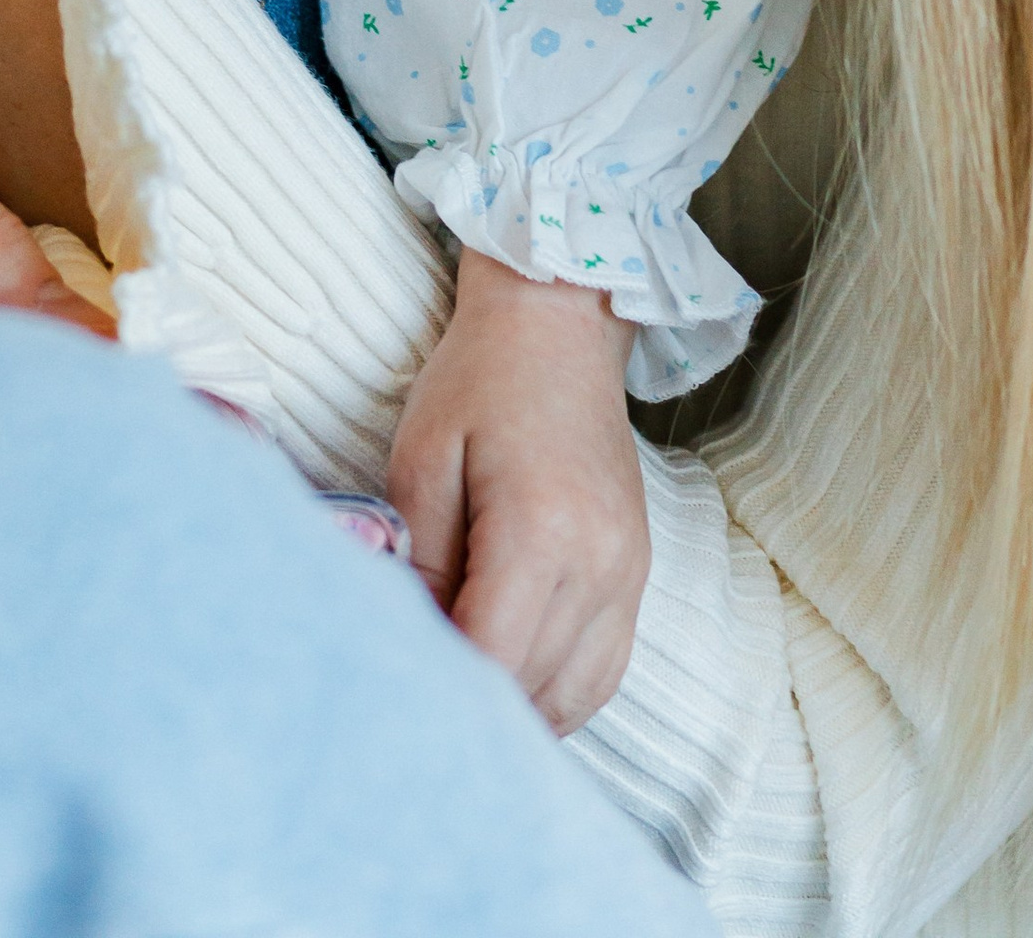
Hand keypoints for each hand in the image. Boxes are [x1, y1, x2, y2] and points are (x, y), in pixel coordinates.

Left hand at [387, 251, 649, 733]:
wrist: (559, 326)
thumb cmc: (479, 381)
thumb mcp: (422, 459)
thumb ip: (415, 560)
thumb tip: (409, 641)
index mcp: (540, 529)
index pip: (492, 656)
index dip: (440, 683)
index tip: (395, 678)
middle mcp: (598, 563)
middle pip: (532, 686)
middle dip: (472, 699)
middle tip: (416, 683)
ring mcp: (628, 574)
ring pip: (573, 696)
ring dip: (517, 706)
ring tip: (462, 686)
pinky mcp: (637, 574)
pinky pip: (604, 672)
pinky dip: (557, 692)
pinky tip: (514, 679)